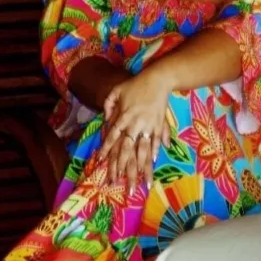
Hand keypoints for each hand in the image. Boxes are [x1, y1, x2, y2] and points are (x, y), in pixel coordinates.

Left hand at [97, 68, 171, 192]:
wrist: (158, 79)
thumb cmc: (136, 85)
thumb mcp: (117, 91)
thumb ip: (108, 104)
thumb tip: (105, 119)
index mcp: (123, 116)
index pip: (112, 136)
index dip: (106, 149)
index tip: (101, 161)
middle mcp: (135, 124)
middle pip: (126, 149)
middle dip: (122, 166)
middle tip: (117, 181)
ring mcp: (148, 125)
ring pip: (143, 149)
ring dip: (141, 165)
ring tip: (140, 178)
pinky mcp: (159, 125)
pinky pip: (156, 140)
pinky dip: (155, 151)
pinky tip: (154, 162)